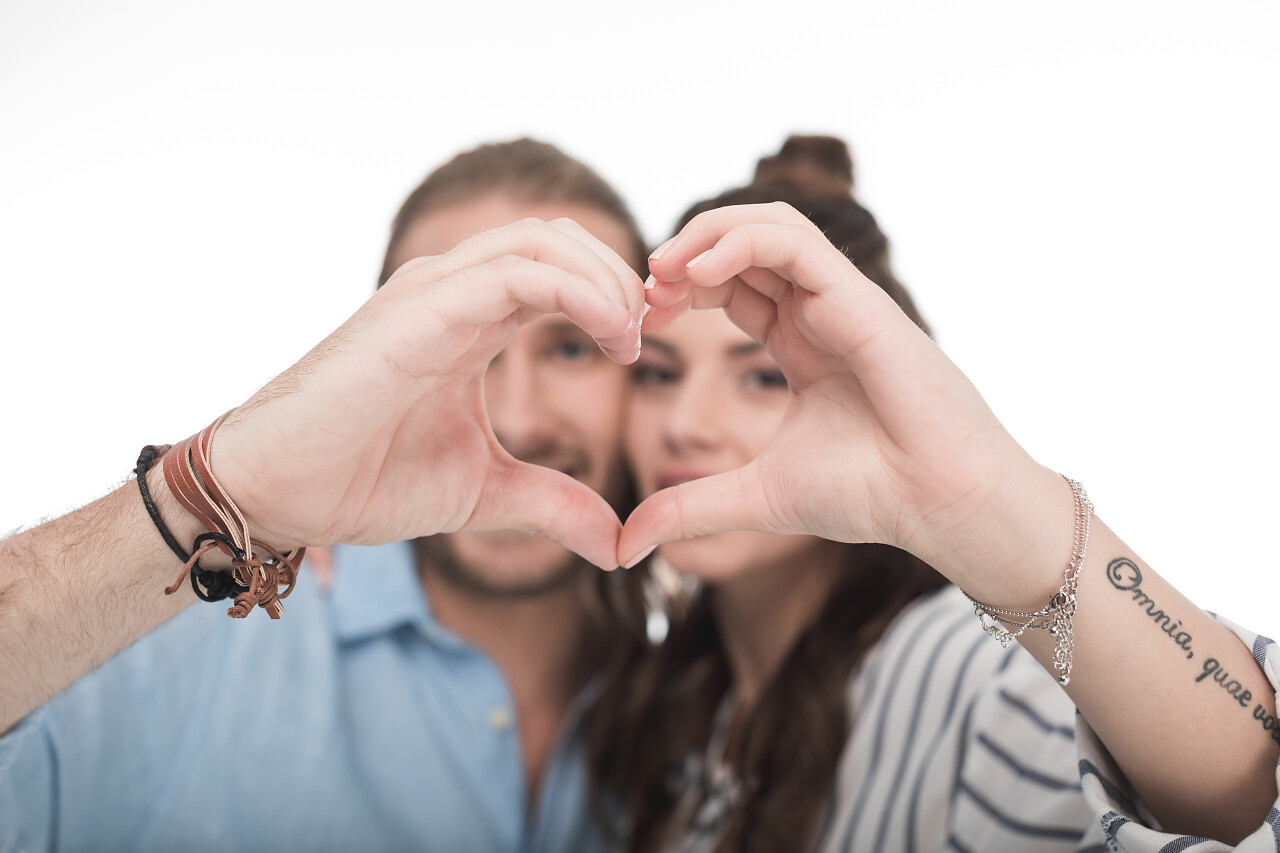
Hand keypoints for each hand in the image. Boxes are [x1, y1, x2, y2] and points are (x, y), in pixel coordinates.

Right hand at [208, 218, 643, 570]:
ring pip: (541, 240)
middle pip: (557, 238)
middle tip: (648, 334)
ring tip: (631, 336)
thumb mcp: (486, 492)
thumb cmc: (364, 480)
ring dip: (605, 278)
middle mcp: (451, 290)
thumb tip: (618, 544)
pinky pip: (516, 274)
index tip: (641, 349)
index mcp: (469, 318)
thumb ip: (555, 503)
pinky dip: (578, 292)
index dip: (613, 295)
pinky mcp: (417, 310)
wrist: (278, 492)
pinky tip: (608, 334)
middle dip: (618, 275)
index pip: (558, 268)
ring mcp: (431, 292)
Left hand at [621, 203, 1057, 588]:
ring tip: (662, 268)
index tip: (641, 317)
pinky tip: (700, 271)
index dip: (682, 288)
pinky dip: (743, 241)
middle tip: (643, 288)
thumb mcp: (753, 498)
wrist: (940, 506)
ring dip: (708, 233)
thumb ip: (688, 509)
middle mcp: (820, 313)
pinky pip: (797, 245)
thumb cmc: (869, 495)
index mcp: (800, 343)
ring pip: (771, 225)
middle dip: (686, 254)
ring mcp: (842, 301)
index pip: (733, 285)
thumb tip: (625, 547)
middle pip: (745, 243)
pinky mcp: (860, 300)